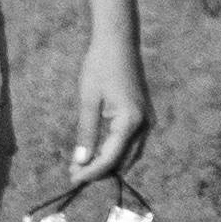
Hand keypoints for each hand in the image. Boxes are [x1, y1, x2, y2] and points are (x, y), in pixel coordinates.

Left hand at [57, 35, 152, 200]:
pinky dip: (116, 151)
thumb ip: (86, 133)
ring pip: (130, 154)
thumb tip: (80, 162)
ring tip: (83, 166)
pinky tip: (97, 151)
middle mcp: (144, 124)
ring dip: (109, 163)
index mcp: (130, 121)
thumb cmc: (100, 66)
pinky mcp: (144, 116)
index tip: (72, 179)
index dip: (91, 172)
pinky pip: (132, 143)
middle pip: (123, 160)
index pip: (110, 158)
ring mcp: (147, 121)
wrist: (118, 42)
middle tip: (74, 174)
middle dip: (100, 170)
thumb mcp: (88, 100)